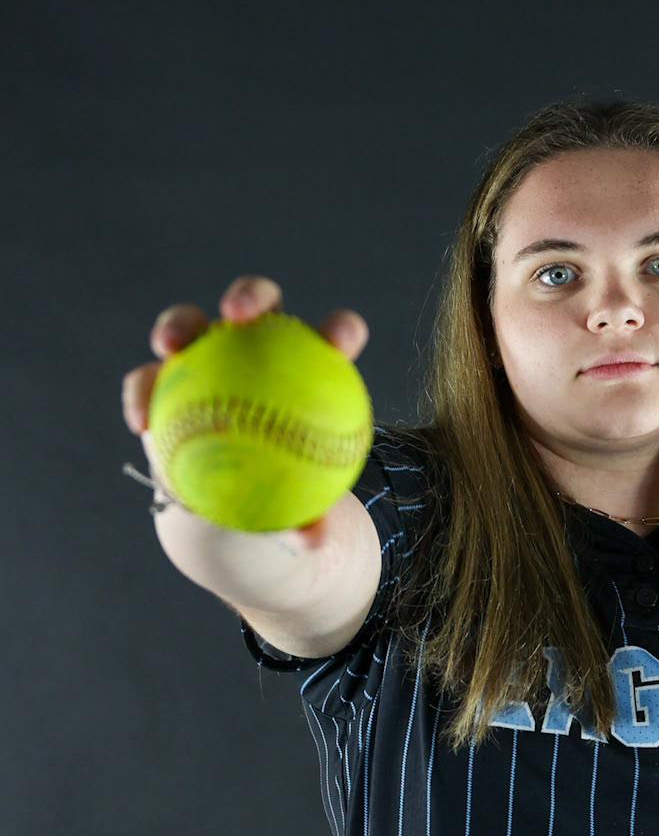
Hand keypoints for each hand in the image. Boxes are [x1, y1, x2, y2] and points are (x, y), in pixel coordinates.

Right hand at [120, 274, 368, 544]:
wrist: (230, 502)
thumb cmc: (277, 499)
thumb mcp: (295, 513)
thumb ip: (307, 518)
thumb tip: (314, 539)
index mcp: (307, 369)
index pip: (332, 339)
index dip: (340, 330)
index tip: (341, 342)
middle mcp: (255, 349)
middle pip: (257, 305)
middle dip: (250, 295)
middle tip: (241, 315)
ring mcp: (204, 358)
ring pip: (189, 326)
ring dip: (176, 325)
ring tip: (168, 346)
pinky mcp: (162, 381)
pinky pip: (148, 381)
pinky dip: (142, 395)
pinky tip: (140, 421)